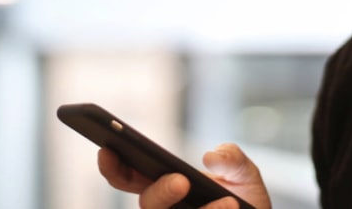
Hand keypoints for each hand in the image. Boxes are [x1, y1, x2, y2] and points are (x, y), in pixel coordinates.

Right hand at [97, 143, 271, 208]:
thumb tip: (210, 157)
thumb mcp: (245, 174)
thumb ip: (232, 158)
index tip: (106, 149)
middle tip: (181, 180)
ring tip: (228, 201)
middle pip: (148, 206)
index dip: (114, 167)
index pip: (129, 178)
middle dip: (160, 192)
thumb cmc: (245, 203)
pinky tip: (231, 207)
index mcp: (165, 187)